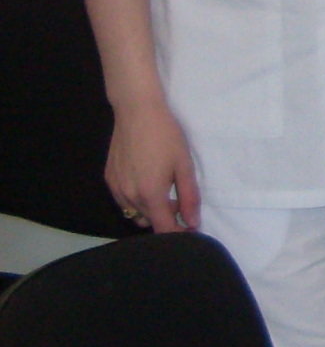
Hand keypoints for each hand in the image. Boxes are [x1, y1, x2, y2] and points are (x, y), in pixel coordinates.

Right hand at [105, 100, 198, 231]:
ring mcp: (115, 188)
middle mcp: (128, 196)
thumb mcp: (184, 166)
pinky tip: (147, 181)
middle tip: (181, 201)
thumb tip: (192, 222)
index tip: (190, 229)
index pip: (163, 229)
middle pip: (148, 222)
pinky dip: (137, 200)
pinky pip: (123, 200)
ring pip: (134, 213)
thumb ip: (189, 197)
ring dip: (150, 210)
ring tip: (164, 190)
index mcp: (149, 195)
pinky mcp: (108, 178)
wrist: (137, 112)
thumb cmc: (166, 136)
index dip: (178, 234)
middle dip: (166, 218)